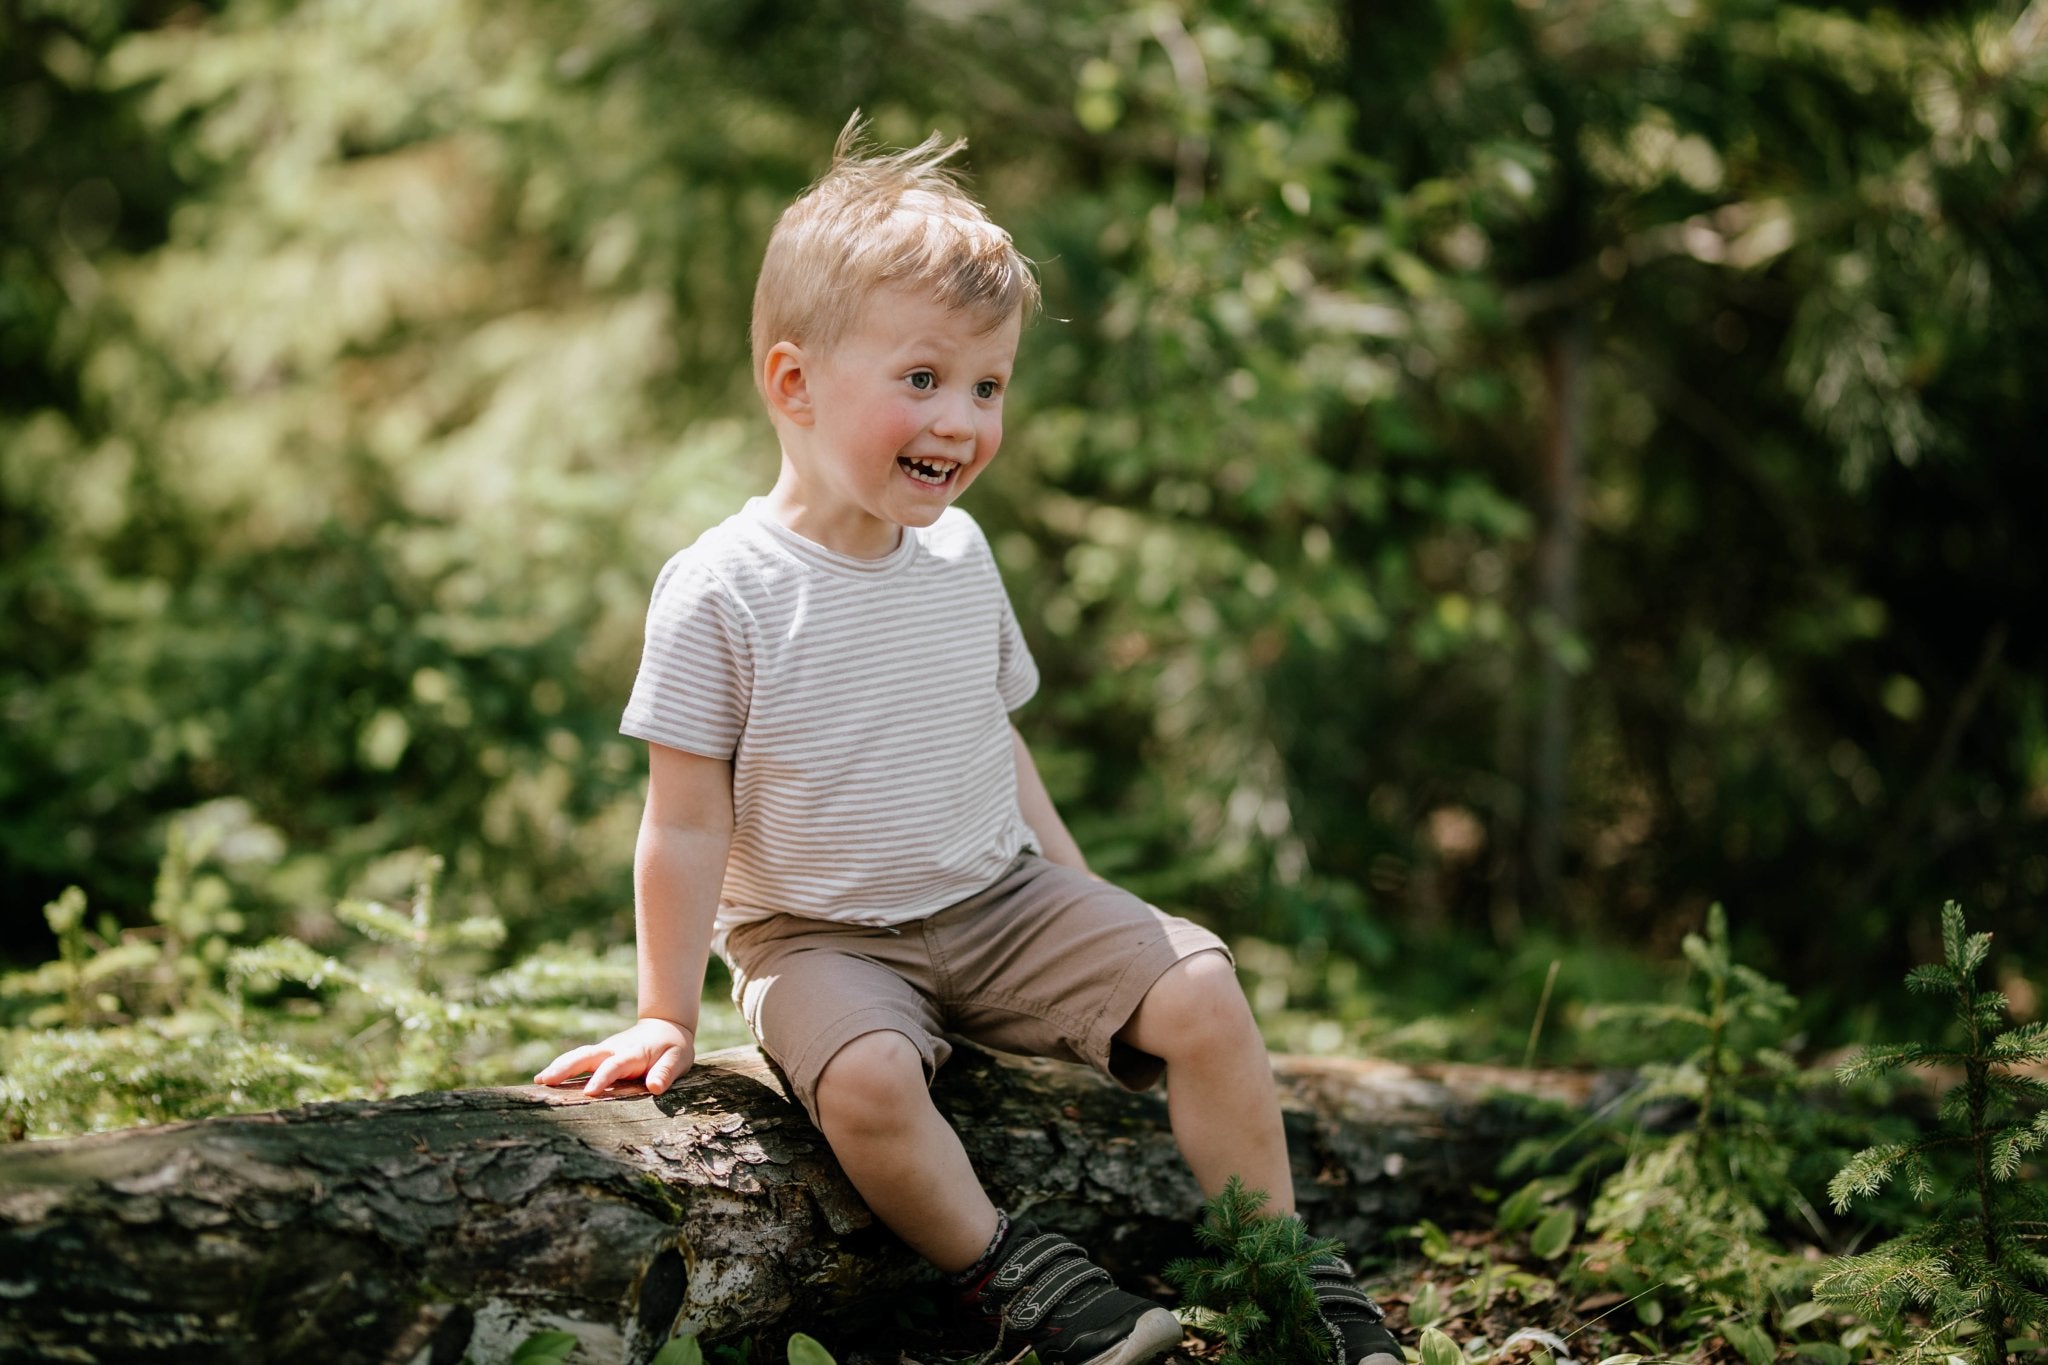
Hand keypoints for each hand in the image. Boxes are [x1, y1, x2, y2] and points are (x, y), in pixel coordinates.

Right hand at [534, 1017, 695, 1095]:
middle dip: (566, 1068)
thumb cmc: (673, 1047)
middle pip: (587, 1056)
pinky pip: (578, 1059)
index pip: (615, 1065)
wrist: (666, 1026)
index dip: (603, 1077)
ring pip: (578, 1055)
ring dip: (559, 1066)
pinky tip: (545, 1079)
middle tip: (545, 1080)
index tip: (589, 1092)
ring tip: (539, 1081)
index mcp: (633, 1053)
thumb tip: (655, 1087)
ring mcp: (604, 1050)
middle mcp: (614, 1049)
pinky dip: (561, 1066)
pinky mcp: (599, 1054)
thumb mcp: (678, 1059)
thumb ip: (666, 1072)